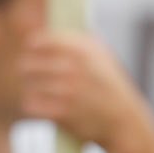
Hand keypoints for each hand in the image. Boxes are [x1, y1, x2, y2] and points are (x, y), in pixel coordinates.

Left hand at [18, 32, 150, 152]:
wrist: (125, 120)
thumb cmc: (109, 87)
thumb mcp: (101, 56)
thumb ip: (76, 42)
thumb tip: (46, 32)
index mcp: (83, 50)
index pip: (40, 41)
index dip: (33, 48)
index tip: (34, 53)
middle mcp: (75, 68)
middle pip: (28, 64)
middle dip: (28, 71)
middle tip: (33, 76)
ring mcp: (69, 90)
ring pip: (28, 84)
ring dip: (31, 88)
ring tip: (40, 91)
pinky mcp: (63, 112)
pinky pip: (31, 104)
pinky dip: (33, 105)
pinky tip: (42, 106)